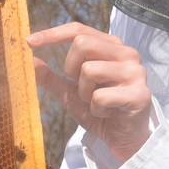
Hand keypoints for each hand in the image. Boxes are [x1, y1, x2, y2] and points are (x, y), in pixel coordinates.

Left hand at [29, 22, 151, 161]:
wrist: (123, 138)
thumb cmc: (100, 110)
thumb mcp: (70, 92)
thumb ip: (52, 77)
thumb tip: (29, 61)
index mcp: (111, 46)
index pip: (79, 29)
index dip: (53, 34)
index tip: (29, 41)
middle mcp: (126, 53)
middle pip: (82, 43)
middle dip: (72, 68)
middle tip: (82, 88)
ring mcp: (135, 71)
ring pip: (90, 70)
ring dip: (84, 94)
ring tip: (97, 103)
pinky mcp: (139, 93)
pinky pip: (99, 97)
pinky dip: (96, 110)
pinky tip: (108, 113)